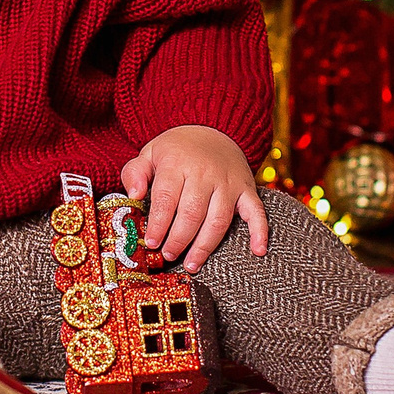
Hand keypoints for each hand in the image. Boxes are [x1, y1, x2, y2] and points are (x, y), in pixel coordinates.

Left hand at [122, 125, 266, 271]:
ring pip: (218, 219)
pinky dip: (260, 231)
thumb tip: (134, 196)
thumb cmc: (177, 150)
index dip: (158, 224)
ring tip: (191, 264)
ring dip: (205, 246)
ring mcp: (228, 182)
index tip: (151, 242)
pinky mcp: (247, 189)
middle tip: (168, 255)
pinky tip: (258, 250)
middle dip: (179, 239)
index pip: (166, 198)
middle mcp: (205, 172)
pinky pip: (257, 211)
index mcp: (177, 163)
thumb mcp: (149, 153)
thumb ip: (134, 173)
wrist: (212, 129)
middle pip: (192, 213)